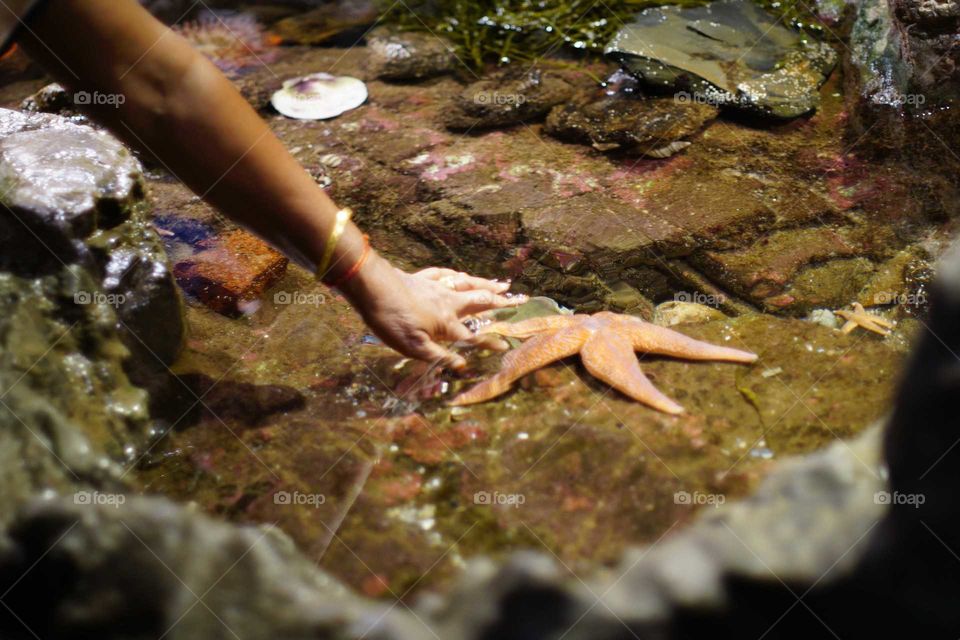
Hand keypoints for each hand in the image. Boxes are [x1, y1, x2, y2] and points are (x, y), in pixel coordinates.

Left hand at [338, 253, 525, 368]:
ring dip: (486, 285)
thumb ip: (441, 357)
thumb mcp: (415, 348)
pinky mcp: (422, 278)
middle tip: (519, 300)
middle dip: (500, 303)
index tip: (507, 346)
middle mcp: (448, 302)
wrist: (373, 288)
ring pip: (468, 284)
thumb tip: (463, 366)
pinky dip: (456, 275)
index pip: (474, 336)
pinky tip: (459, 274)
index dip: (491, 342)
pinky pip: (445, 274)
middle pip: (480, 302)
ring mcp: (436, 286)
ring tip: (501, 284)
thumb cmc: (392, 321)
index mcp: (447, 323)